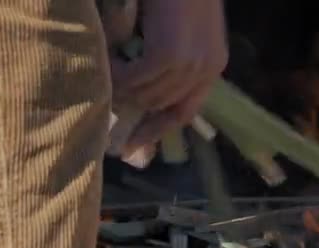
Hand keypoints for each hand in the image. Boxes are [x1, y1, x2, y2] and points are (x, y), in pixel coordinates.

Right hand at [111, 0, 227, 156]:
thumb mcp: (181, 31)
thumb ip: (172, 59)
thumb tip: (139, 90)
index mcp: (213, 66)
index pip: (185, 112)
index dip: (157, 130)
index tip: (132, 146)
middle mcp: (206, 70)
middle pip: (161, 106)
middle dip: (132, 107)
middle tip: (107, 99)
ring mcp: (189, 65)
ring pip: (146, 95)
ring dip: (122, 88)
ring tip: (106, 72)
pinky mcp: (169, 56)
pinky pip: (133, 80)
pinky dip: (116, 74)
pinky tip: (108, 60)